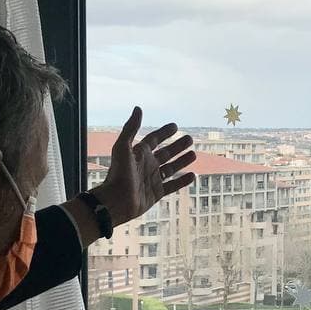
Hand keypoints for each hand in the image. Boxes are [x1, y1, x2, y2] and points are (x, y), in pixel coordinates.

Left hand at [93, 106, 196, 226]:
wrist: (116, 201)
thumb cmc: (118, 174)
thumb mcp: (123, 147)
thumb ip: (131, 128)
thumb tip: (138, 108)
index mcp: (139, 154)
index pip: (154, 140)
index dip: (164, 133)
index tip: (175, 126)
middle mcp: (147, 165)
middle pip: (165, 153)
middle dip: (177, 146)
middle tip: (190, 139)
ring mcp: (152, 180)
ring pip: (171, 168)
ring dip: (182, 161)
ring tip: (194, 154)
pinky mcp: (156, 193)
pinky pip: (172, 186)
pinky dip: (182, 181)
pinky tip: (192, 175)